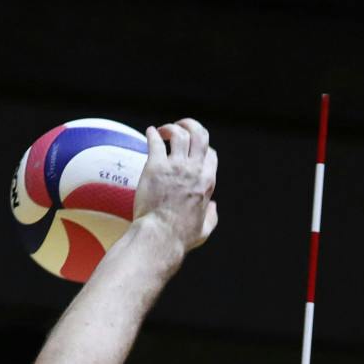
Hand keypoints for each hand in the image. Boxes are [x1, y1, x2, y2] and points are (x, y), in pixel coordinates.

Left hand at [134, 119, 218, 251]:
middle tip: (180, 126)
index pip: (210, 154)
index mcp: (207, 181)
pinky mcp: (155, 166)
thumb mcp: (204, 230)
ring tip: (163, 131)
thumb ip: (212, 216)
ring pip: (179, 133)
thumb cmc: (180, 237)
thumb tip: (213, 206)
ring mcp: (175, 166)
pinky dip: (153, 134)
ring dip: (171, 127)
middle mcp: (194, 169)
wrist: (159, 236)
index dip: (203, 149)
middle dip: (191, 125)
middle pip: (199, 135)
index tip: (193, 150)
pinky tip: (150, 132)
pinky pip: (156, 141)